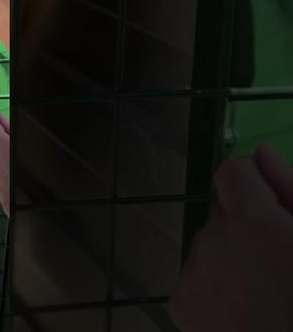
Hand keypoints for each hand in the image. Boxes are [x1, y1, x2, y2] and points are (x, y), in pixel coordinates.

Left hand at [168, 144, 292, 331]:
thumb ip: (290, 188)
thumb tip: (262, 153)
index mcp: (252, 222)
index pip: (232, 171)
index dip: (253, 182)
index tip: (269, 202)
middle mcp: (212, 241)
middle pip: (223, 213)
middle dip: (246, 225)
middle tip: (276, 258)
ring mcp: (191, 273)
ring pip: (208, 246)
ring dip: (230, 256)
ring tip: (262, 289)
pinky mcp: (179, 302)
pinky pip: (194, 278)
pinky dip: (213, 286)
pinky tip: (241, 308)